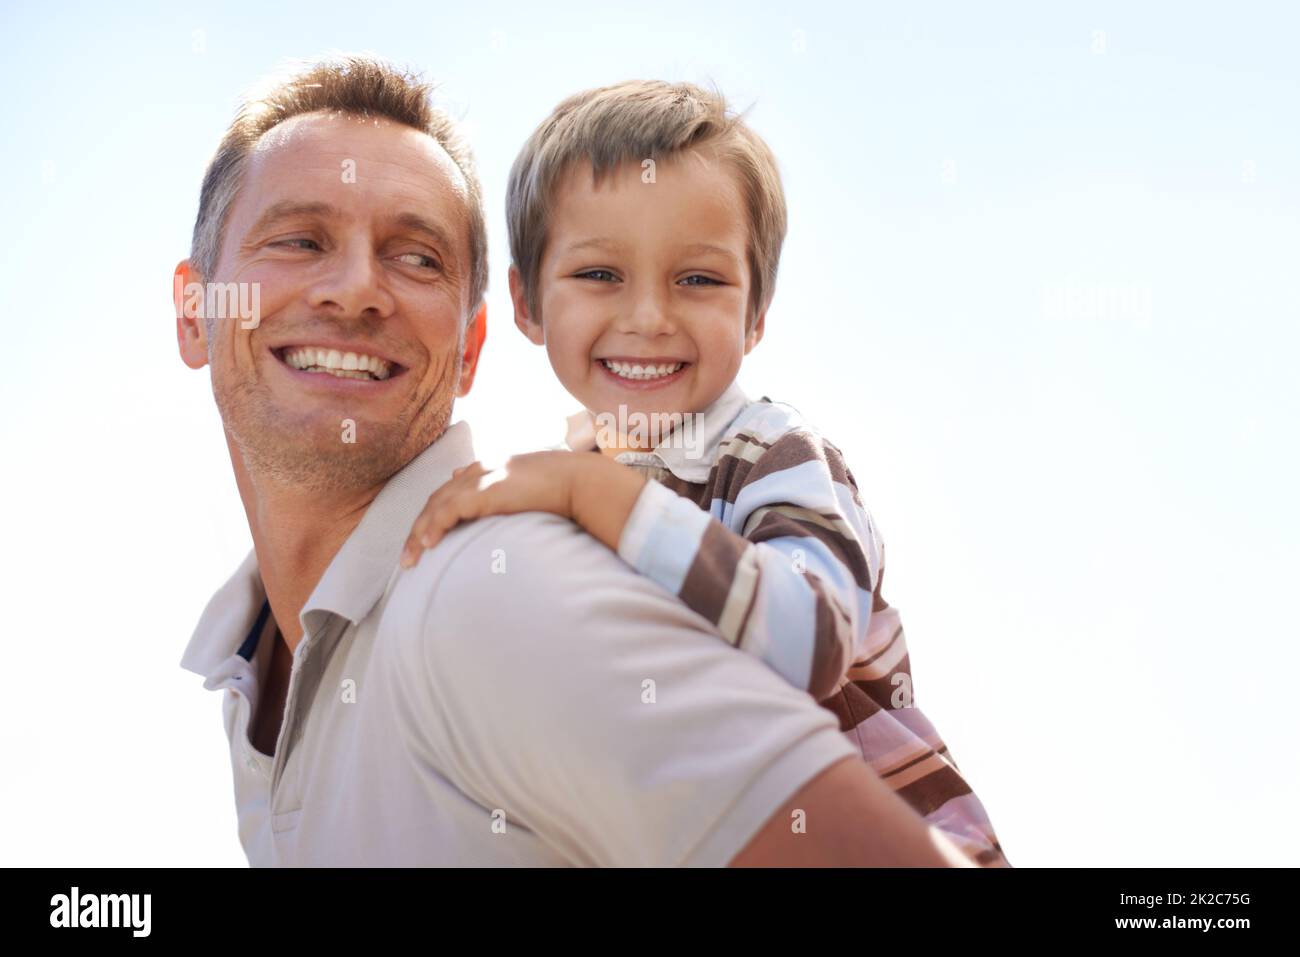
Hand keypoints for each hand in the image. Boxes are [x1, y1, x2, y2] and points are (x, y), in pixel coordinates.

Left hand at [399, 451, 584, 567]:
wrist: (580, 480)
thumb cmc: (567, 488)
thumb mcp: (535, 488)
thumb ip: (516, 493)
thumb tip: (507, 504)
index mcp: (494, 468)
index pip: (454, 486)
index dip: (438, 508)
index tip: (426, 531)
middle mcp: (482, 470)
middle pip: (438, 497)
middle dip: (420, 526)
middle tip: (409, 555)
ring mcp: (482, 479)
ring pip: (436, 505)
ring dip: (419, 533)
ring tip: (410, 559)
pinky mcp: (486, 492)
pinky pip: (449, 510)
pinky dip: (434, 527)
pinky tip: (427, 545)